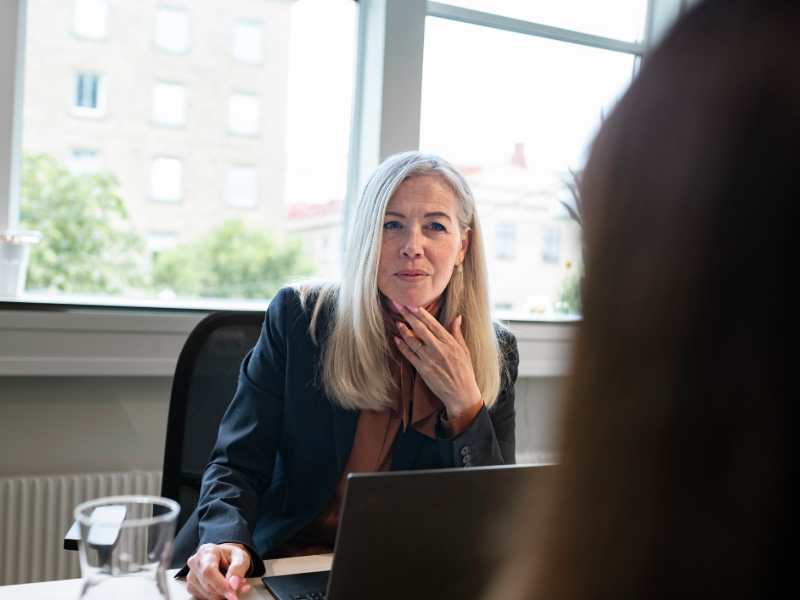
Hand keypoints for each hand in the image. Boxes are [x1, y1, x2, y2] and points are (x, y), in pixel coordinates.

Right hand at [186, 543, 251, 599]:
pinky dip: (219, 596)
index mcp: (206, 551)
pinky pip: (206, 598)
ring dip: (225, 594)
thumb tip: (233, 585)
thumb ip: (238, 569)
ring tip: (235, 584)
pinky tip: (227, 588)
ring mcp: (191, 576)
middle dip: (227, 590)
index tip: (232, 594)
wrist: (225, 558)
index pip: (209, 571)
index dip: (220, 585)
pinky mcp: (192, 587)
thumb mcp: (240, 557)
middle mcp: (195, 563)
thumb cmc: (231, 556)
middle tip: (242, 586)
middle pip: (208, 586)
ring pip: (208, 594)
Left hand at [392, 301, 481, 419]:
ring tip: (397, 321)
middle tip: (398, 304)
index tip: (410, 304)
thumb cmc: (465, 371)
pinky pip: (409, 355)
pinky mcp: (422, 370)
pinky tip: (397, 339)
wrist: (461, 393)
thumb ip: (457, 333)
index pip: (432, 323)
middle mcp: (438, 348)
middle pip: (420, 328)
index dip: (420, 313)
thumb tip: (457, 317)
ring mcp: (429, 359)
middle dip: (407, 315)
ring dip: (403, 330)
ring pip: (412, 341)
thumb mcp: (464, 350)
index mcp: (449, 342)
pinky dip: (402, 347)